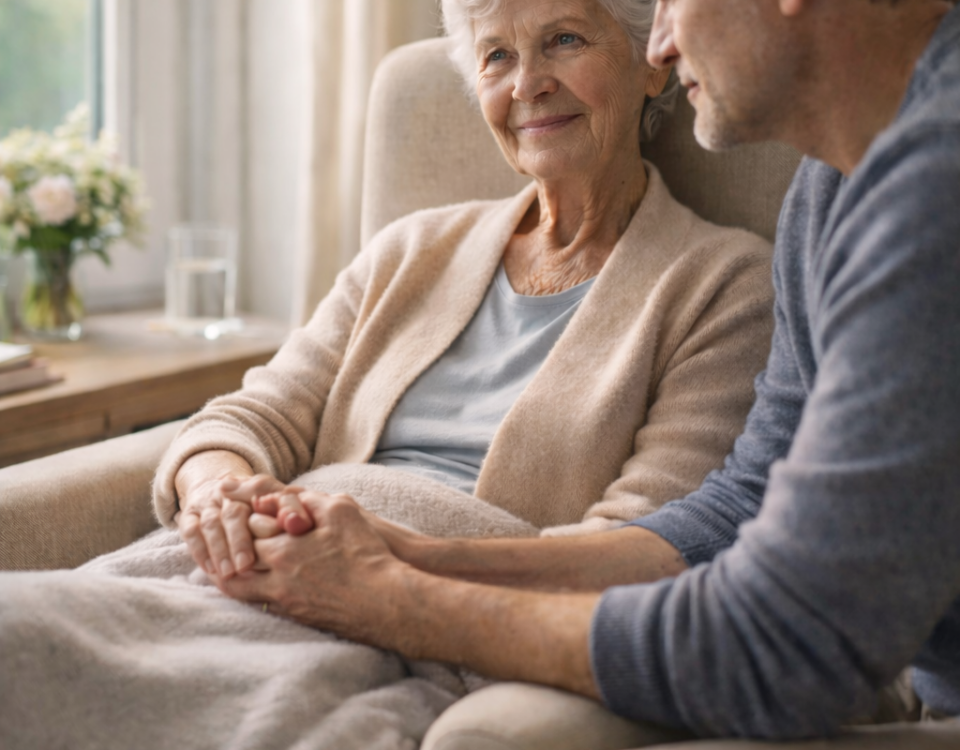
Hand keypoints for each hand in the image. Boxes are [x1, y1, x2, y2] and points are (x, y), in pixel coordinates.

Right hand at [177, 470, 302, 578]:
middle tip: (246, 565)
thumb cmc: (260, 505)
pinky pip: (191, 531)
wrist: (220, 488)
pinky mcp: (189, 515)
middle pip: (234, 514)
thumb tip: (299, 523)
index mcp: (255, 486)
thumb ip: (290, 509)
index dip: (271, 516)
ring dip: (220, 549)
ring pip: (212, 524)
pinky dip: (200, 550)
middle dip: (240, 540)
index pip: (264, 496)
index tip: (281, 534)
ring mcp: (208, 503)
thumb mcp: (279, 503)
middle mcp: (230, 493)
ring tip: (229, 573)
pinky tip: (210, 569)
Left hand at [221, 492, 405, 644]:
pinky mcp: (298, 617)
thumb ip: (304, 498)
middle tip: (217, 536)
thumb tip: (274, 497)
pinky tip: (254, 582)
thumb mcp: (341, 510)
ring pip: (241, 591)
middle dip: (224, 549)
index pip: (243, 532)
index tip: (230, 506)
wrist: (385, 602)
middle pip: (233, 566)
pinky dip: (250, 590)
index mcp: (282, 552)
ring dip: (231, 574)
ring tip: (225, 563)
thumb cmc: (366, 553)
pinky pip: (260, 605)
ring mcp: (285, 602)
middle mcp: (276, 580)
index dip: (238, 517)